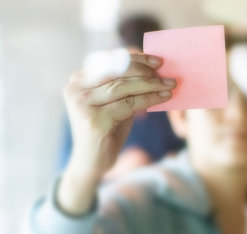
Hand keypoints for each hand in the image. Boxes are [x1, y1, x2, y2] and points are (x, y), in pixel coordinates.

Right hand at [64, 52, 176, 179]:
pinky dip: (149, 99)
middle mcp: (76, 89)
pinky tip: (164, 98)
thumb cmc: (108, 129)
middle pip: (116, 72)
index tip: (157, 60)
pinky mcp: (94, 119)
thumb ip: (127, 86)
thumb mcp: (116, 102)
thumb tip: (154, 70)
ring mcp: (82, 104)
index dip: (135, 59)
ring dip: (150, 84)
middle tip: (166, 73)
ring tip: (170, 85)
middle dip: (144, 71)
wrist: (93, 161)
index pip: (109, 61)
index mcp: (79, 79)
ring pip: (122, 87)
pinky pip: (128, 104)